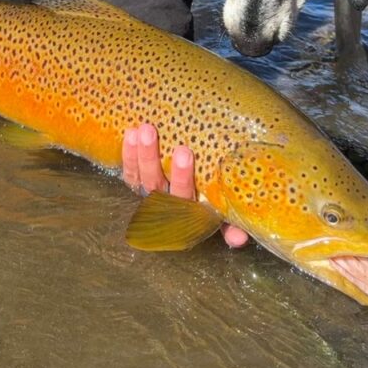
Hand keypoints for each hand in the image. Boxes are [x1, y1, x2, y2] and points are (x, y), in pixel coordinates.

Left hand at [122, 122, 248, 247]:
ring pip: (144, 177)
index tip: (186, 154)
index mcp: (190, 211)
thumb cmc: (212, 193)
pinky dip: (128, 154)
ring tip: (145, 130)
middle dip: (163, 165)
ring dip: (143, 155)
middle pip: (162, 187)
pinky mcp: (137, 181)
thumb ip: (229, 223)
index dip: (183, 179)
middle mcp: (167, 203)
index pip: (183, 197)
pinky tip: (131, 133)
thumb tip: (239, 237)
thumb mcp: (221, 210)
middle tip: (174, 146)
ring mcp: (151, 191)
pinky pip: (129, 172)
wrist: (192, 175)